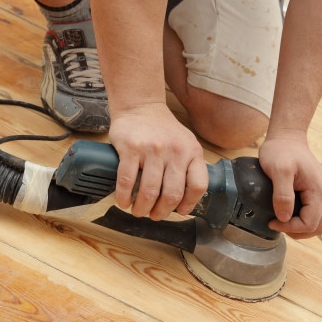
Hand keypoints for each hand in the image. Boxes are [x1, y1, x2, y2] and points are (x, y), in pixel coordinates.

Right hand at [108, 103, 207, 219]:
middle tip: (154, 215)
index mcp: (192, 151)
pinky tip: (123, 201)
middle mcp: (175, 151)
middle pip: (172, 194)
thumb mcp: (186, 143)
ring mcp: (153, 149)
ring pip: (149, 191)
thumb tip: (185, 199)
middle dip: (162, 212)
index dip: (189, 203)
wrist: (141, 106)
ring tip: (139, 211)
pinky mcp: (131, 148)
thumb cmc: (163, 129)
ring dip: (142, 208)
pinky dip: (124, 197)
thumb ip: (188, 166)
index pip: (198, 185)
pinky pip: (127, 181)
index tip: (180, 211)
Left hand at [258, 130, 321, 238]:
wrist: (287, 136)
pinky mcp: (316, 190)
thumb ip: (283, 194)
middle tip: (279, 225)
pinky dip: (302, 218)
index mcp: (318, 189)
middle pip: (319, 227)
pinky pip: (314, 212)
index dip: (291, 228)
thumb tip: (284, 217)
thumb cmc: (281, 150)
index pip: (311, 223)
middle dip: (299, 231)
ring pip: (319, 222)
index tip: (273, 221)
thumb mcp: (278, 170)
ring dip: (301, 227)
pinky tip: (287, 213)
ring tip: (282, 221)